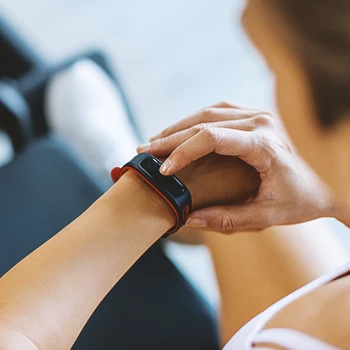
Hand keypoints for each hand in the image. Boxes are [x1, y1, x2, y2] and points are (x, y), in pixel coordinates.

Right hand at [138, 102, 335, 232]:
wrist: (328, 184)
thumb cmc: (301, 201)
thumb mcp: (265, 216)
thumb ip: (226, 219)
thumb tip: (189, 219)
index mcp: (264, 144)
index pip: (211, 138)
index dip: (182, 152)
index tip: (163, 170)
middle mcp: (261, 121)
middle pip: (205, 122)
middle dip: (171, 138)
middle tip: (145, 151)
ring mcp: (260, 114)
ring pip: (209, 111)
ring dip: (180, 126)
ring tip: (156, 141)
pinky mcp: (257, 116)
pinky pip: (220, 110)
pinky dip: (196, 120)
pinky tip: (182, 131)